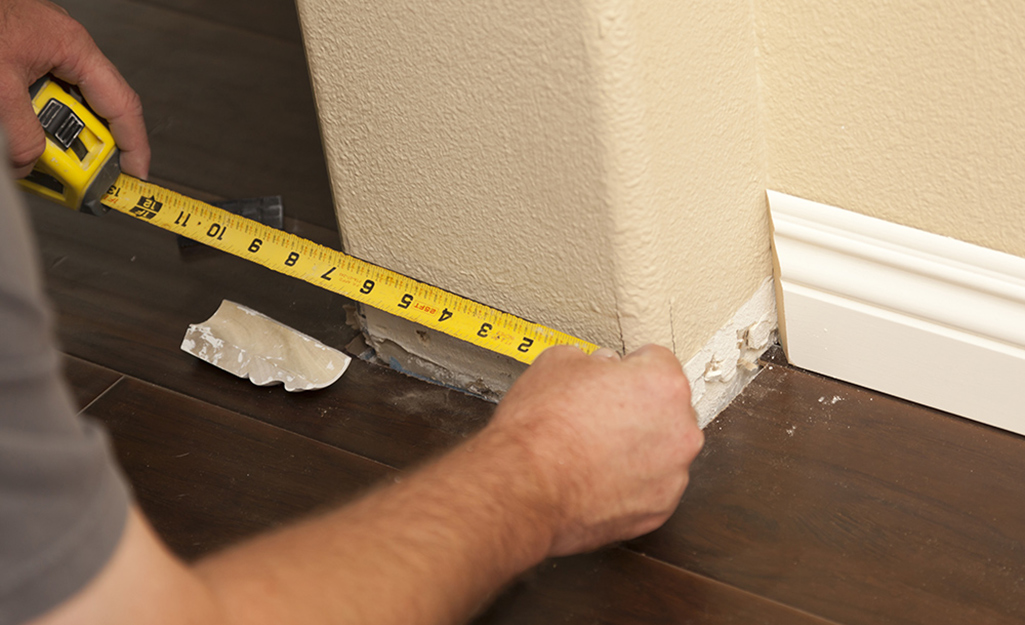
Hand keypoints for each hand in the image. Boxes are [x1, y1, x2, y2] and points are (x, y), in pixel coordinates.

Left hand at [0, 0, 148, 177]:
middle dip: (78, 146)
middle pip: (89, 110)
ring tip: (22, 150)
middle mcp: (62, 48)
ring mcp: (38, 51)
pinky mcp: (16, 59)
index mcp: (73, 47)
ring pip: (57, 108)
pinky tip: (9, 129)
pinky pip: (31, 99)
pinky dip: (21, 121)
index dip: (134, 145)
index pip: (122, 105)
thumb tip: (28, 164)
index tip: (134, 176)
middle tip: (67, 175)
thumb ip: (20, 133)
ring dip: (42, 134)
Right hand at [489, 344, 703, 555]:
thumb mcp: (557, 362)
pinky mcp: (658, 511)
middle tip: (598, 415)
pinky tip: (596, 477)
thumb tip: (598, 368)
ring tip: (593, 450)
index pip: (658, 362)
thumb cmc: (540, 428)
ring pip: (660, 452)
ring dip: (636, 448)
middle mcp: (680, 430)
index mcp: (663, 384)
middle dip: (638, 409)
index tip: (611, 379)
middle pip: (666, 409)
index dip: (627, 368)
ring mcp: (673, 475)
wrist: (523, 487)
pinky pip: (649, 487)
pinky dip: (629, 483)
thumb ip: (593, 359)